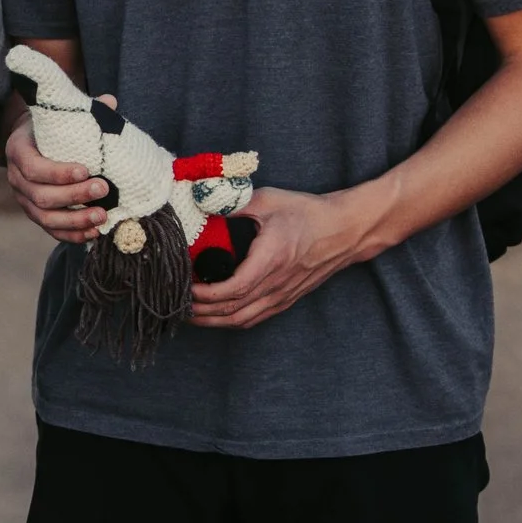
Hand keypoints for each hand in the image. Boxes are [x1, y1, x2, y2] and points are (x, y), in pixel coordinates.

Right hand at [5, 108, 111, 244]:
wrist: (35, 140)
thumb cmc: (52, 127)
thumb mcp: (61, 114)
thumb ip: (83, 109)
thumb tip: (110, 101)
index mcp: (18, 150)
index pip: (33, 167)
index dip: (58, 173)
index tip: (86, 170)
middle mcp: (16, 178)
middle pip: (40, 196)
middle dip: (73, 196)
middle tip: (103, 188)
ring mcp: (24, 200)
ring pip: (45, 218)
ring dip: (75, 220)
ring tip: (102, 216)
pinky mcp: (36, 214)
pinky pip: (51, 230)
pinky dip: (72, 234)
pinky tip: (94, 232)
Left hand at [188, 186, 369, 328]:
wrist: (346, 230)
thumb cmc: (308, 213)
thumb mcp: (269, 200)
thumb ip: (234, 204)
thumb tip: (202, 201)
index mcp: (270, 260)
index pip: (232, 290)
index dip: (204, 295)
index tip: (184, 287)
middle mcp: (277, 284)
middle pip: (232, 311)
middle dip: (201, 312)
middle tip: (175, 304)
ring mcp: (283, 295)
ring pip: (243, 320)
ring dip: (213, 321)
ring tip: (189, 314)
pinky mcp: (287, 299)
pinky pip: (255, 318)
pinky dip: (232, 320)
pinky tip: (216, 316)